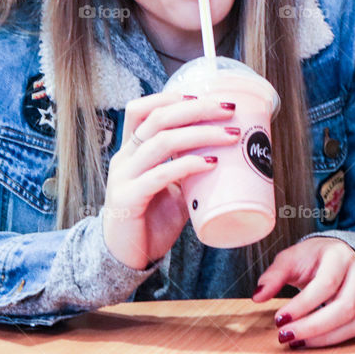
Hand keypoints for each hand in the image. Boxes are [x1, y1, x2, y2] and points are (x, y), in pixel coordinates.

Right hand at [102, 92, 238, 269]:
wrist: (124, 258)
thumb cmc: (151, 220)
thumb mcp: (173, 188)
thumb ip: (190, 170)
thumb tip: (229, 155)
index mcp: (132, 149)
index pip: (142, 109)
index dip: (171, 96)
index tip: (205, 95)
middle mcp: (124, 157)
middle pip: (158, 118)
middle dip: (197, 109)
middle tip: (229, 109)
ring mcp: (123, 177)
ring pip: (161, 141)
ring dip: (201, 134)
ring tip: (231, 136)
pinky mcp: (127, 199)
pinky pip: (159, 175)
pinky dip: (187, 165)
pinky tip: (210, 164)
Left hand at [251, 237, 354, 347]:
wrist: (339, 255)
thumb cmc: (314, 258)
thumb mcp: (291, 258)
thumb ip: (274, 276)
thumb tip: (258, 297)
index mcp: (340, 255)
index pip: (326, 283)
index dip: (303, 305)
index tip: (279, 319)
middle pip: (344, 307)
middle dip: (312, 326)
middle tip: (286, 335)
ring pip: (354, 323)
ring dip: (324, 338)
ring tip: (297, 342)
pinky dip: (335, 340)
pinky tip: (314, 341)